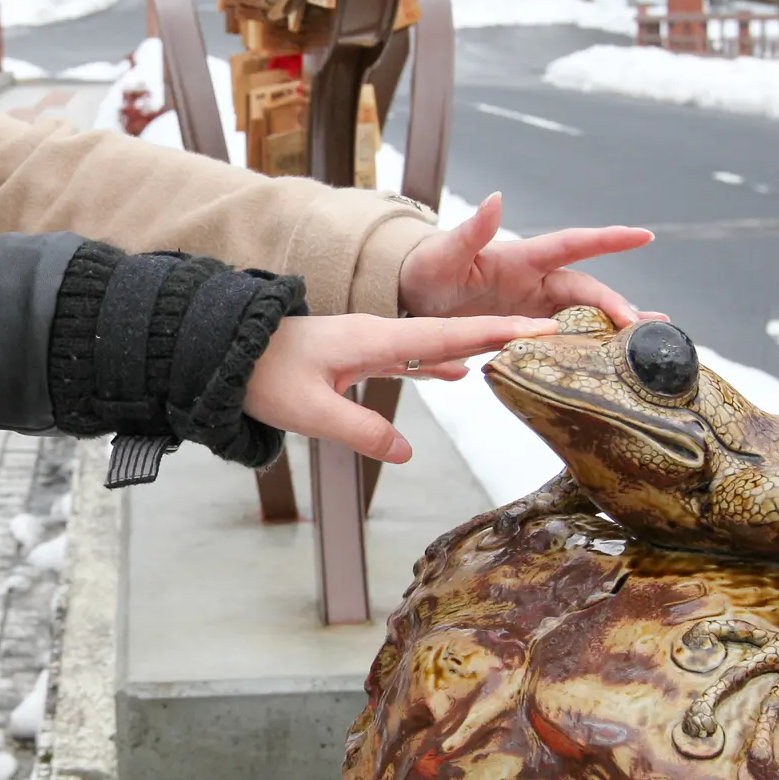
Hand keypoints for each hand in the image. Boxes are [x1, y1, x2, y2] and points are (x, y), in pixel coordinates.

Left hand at [246, 313, 557, 461]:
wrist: (224, 350)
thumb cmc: (262, 376)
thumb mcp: (311, 411)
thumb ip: (362, 432)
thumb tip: (406, 454)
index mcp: (376, 339)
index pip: (449, 337)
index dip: (498, 333)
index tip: (542, 325)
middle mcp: (380, 334)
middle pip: (453, 334)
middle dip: (503, 331)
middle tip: (554, 328)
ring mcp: (371, 344)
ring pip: (435, 345)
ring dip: (477, 345)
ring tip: (519, 347)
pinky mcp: (358, 356)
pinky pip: (411, 357)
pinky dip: (440, 362)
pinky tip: (459, 374)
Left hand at [397, 193, 655, 325]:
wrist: (411, 298)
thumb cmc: (427, 270)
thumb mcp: (444, 253)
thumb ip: (471, 231)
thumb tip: (495, 198)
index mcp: (522, 259)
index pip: (572, 245)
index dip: (608, 240)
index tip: (643, 236)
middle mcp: (536, 283)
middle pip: (586, 292)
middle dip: (615, 305)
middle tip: (640, 326)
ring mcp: (533, 310)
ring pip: (583, 317)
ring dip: (616, 326)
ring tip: (654, 336)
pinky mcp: (525, 334)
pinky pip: (564, 342)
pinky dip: (591, 348)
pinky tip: (616, 360)